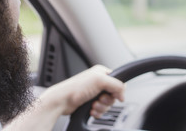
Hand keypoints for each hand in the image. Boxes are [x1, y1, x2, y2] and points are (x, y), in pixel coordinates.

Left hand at [3, 65, 124, 130]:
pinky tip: (91, 110)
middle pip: (113, 95)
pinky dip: (97, 112)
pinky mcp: (90, 102)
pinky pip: (101, 110)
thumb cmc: (75, 88)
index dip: (117, 91)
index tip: (112, 95)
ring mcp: (94, 93)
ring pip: (107, 104)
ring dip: (101, 107)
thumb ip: (116, 85)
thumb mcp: (99, 81)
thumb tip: (123, 94)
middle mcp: (98, 82)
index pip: (118, 82)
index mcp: (101, 73)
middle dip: (107, 101)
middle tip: (99, 99)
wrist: (62, 101)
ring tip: (93, 105)